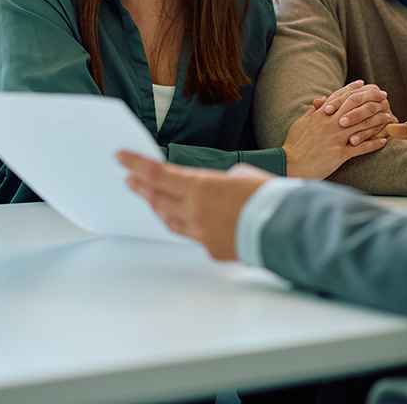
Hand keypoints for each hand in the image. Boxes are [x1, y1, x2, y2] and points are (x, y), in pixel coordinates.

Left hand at [118, 153, 269, 260]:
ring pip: (170, 220)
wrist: (285, 229)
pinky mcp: (211, 249)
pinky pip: (191, 235)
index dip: (136, 164)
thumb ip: (221, 181)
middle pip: (158, 198)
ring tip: (150, 198)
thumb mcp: (243, 176)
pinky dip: (184, 224)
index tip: (120, 157)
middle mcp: (195, 211)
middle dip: (141, 187)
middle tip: (129, 180)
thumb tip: (218, 188)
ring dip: (158, 207)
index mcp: (202, 188)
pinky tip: (182, 219)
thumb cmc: (269, 197)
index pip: (158, 174)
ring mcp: (201, 233)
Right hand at [285, 80, 388, 177]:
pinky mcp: (339, 153)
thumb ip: (312, 111)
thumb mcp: (300, 123)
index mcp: (320, 115)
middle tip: (383, 95)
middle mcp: (330, 123)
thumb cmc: (294, 145)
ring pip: (361, 125)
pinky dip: (373, 143)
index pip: (339, 98)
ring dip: (377, 120)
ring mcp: (336, 138)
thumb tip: (320, 100)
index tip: (363, 84)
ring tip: (388, 117)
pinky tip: (383, 141)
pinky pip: (361, 147)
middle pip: (355, 107)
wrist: (289, 164)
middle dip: (370, 100)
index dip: (353, 89)